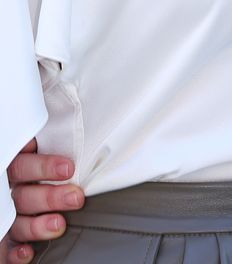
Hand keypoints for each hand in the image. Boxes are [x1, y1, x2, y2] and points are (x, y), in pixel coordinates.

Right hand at [4, 140, 83, 262]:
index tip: (69, 168)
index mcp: (16, 166)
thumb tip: (67, 127)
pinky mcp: (6, 235)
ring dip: (37, 226)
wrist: (28, 180)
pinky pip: (6, 247)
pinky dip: (15, 253)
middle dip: (50, 198)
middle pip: (24, 195)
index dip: (44, 167)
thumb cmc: (46, 157)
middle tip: (76, 198)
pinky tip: (28, 253)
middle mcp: (9, 190)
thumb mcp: (42, 148)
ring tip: (58, 225)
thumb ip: (47, 142)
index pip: (24, 165)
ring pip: (16, 221)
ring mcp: (7, 213)